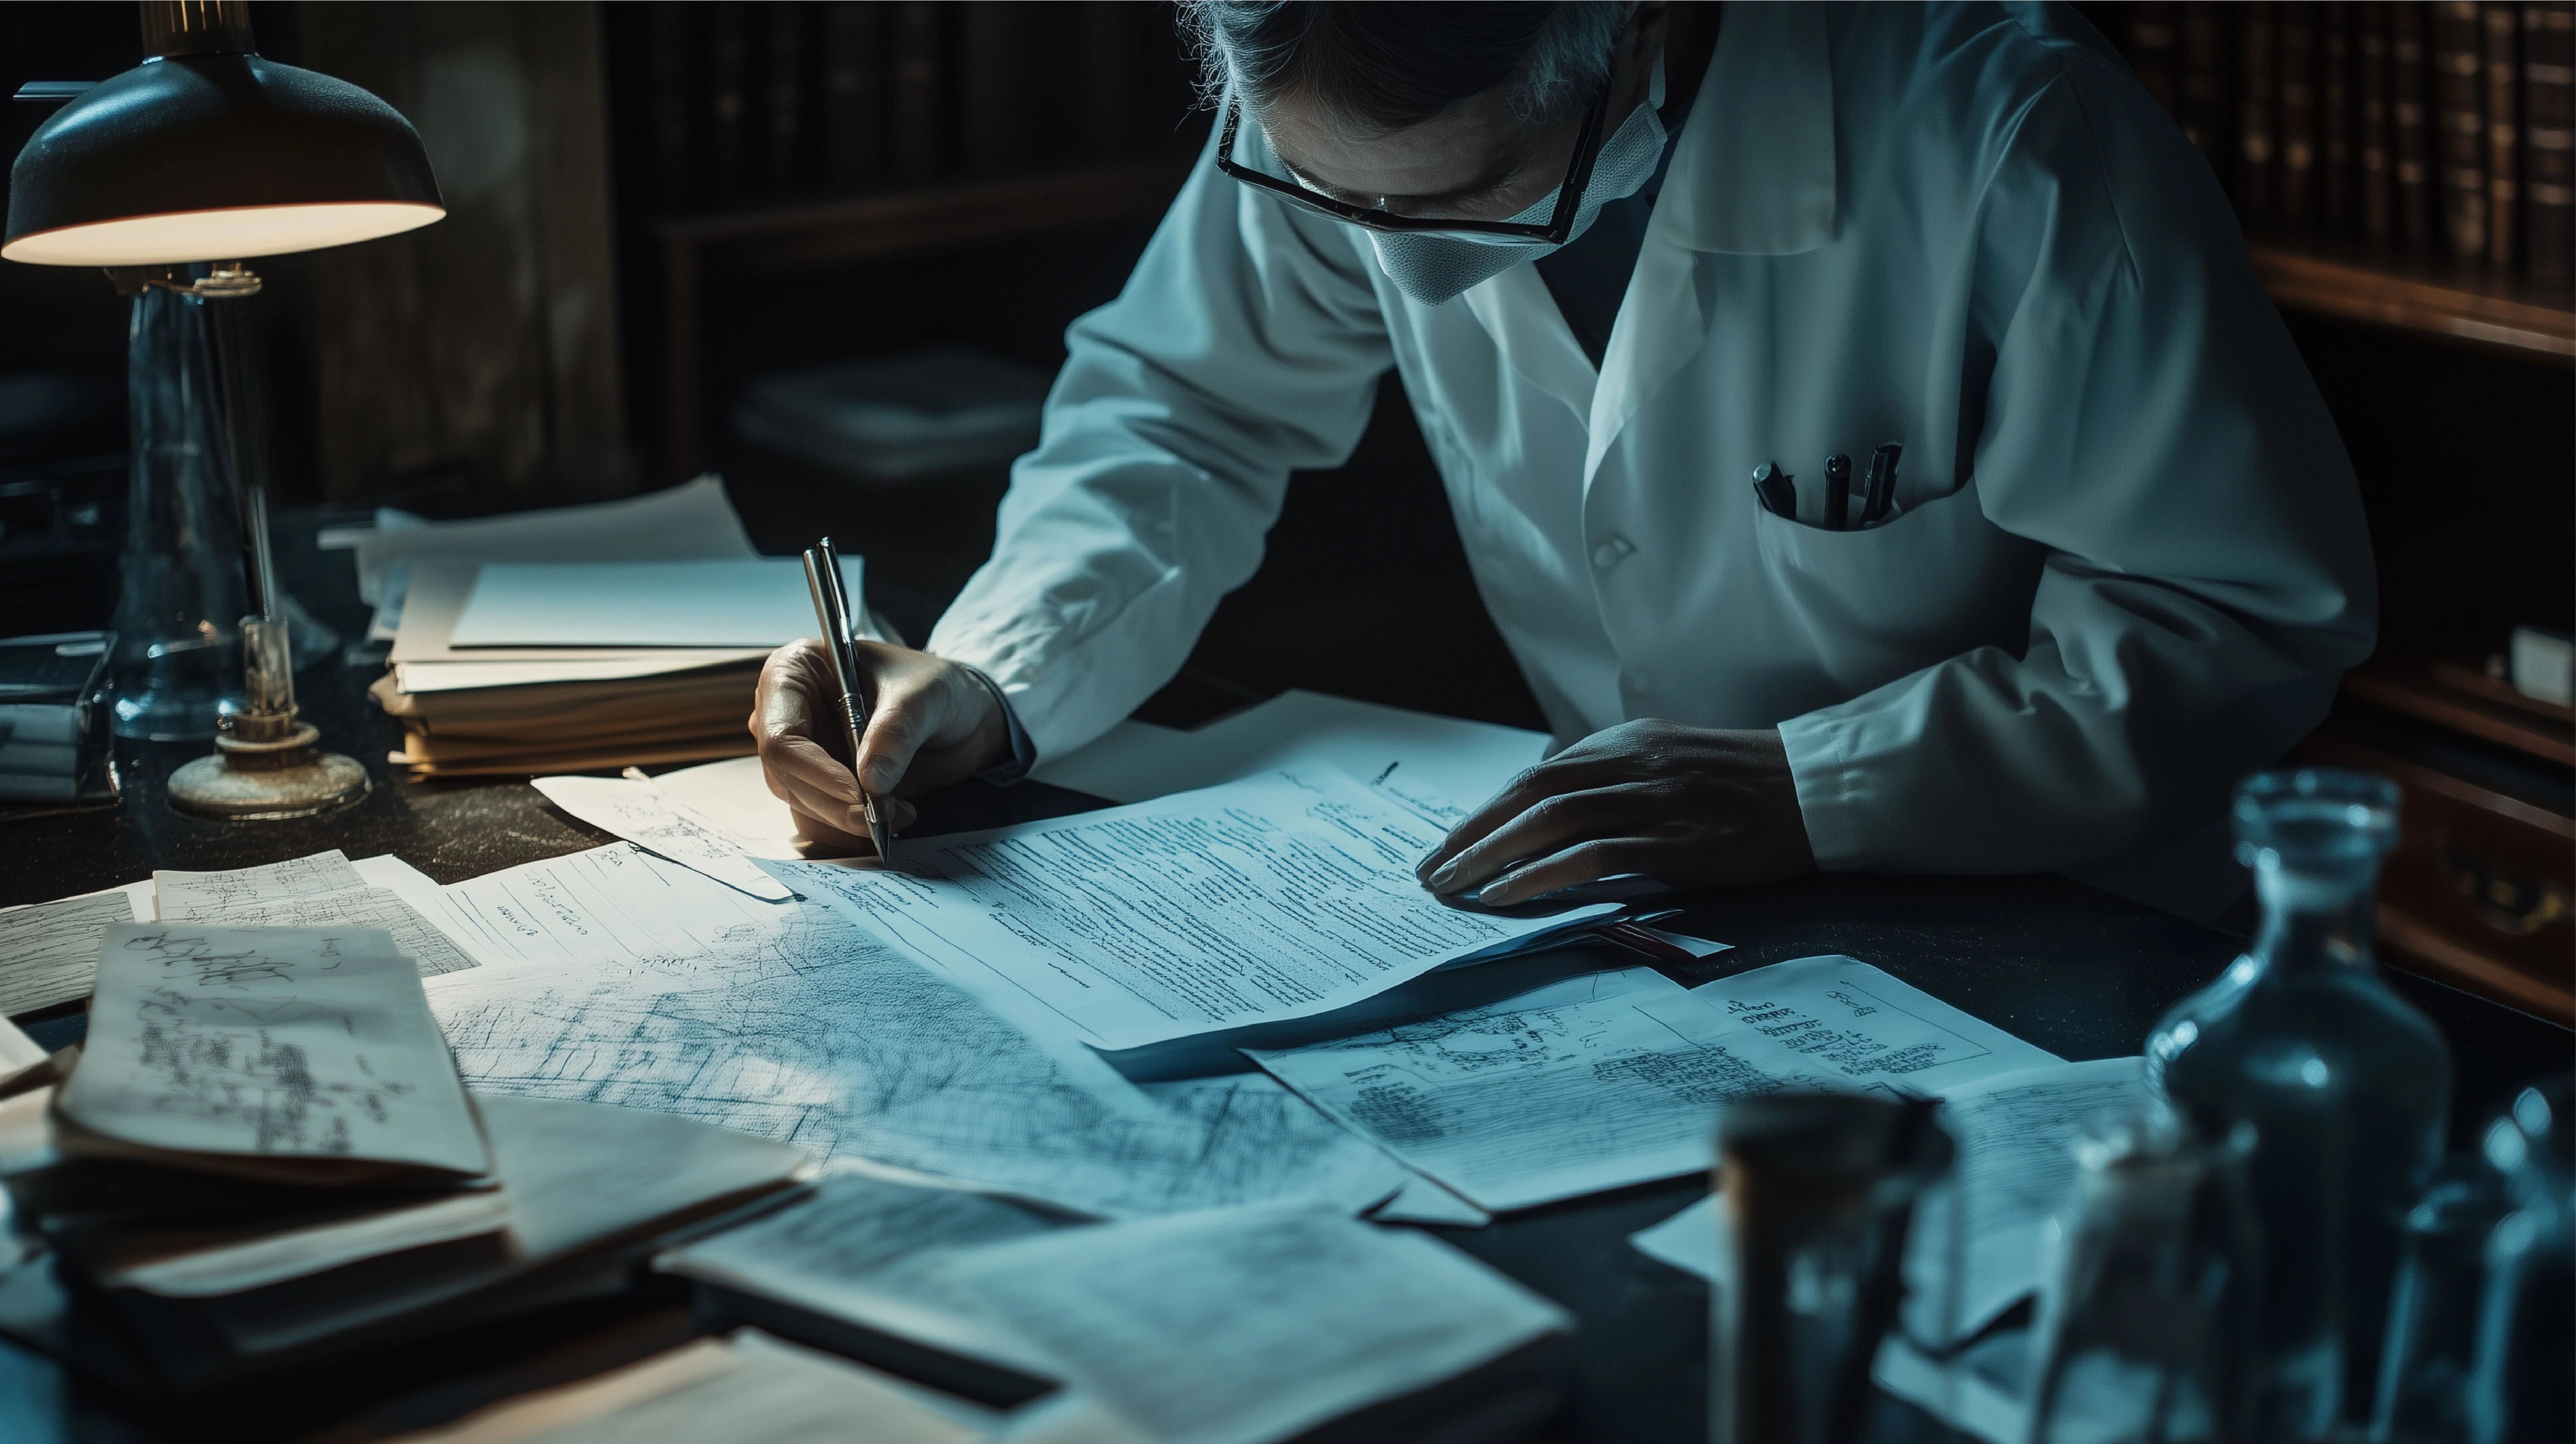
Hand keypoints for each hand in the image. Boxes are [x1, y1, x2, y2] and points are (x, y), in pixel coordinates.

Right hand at [750, 639, 1012, 851]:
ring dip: (845, 821)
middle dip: (833, 803)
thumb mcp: (925, 695)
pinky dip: (851, 831)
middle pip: (786, 775)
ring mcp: (801, 753)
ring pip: (801, 803)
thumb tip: (871, 781)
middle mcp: (787, 714)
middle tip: (880, 816)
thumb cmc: (934, 686)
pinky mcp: (820, 784)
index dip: (814, 769)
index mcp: (795, 673)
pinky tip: (889, 822)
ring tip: (899, 813)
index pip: (782, 733)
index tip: (857, 792)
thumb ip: (896, 732)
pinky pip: (820, 819)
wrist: (959, 714)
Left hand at [1413, 720, 1815, 905]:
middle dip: (1471, 833)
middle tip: (1430, 870)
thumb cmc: (1746, 788)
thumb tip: (1560, 818)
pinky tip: (1506, 895)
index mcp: (1626, 743)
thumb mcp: (1672, 766)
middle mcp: (1631, 764)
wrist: (1817, 792)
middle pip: (1529, 792)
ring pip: (1549, 820)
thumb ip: (1619, 782)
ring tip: (1452, 887)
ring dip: (1491, 855)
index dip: (1487, 811)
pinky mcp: (1674, 841)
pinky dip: (1540, 875)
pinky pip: (1590, 855)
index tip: (1452, 843)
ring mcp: (1652, 801)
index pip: (1537, 774)